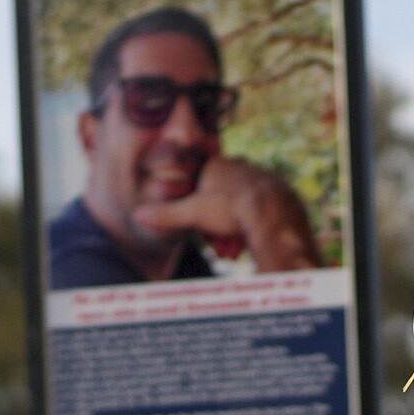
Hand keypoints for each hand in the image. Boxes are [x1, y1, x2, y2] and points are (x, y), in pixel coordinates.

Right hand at [133, 158, 319, 272]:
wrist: (274, 213)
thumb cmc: (231, 209)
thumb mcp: (193, 213)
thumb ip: (167, 214)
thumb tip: (138, 215)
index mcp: (216, 165)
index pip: (199, 185)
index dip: (197, 208)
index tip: (202, 226)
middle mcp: (238, 166)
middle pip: (219, 200)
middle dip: (216, 226)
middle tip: (217, 245)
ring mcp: (258, 176)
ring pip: (238, 207)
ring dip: (232, 231)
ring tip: (232, 249)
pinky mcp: (275, 190)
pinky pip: (257, 210)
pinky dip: (250, 227)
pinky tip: (248, 242)